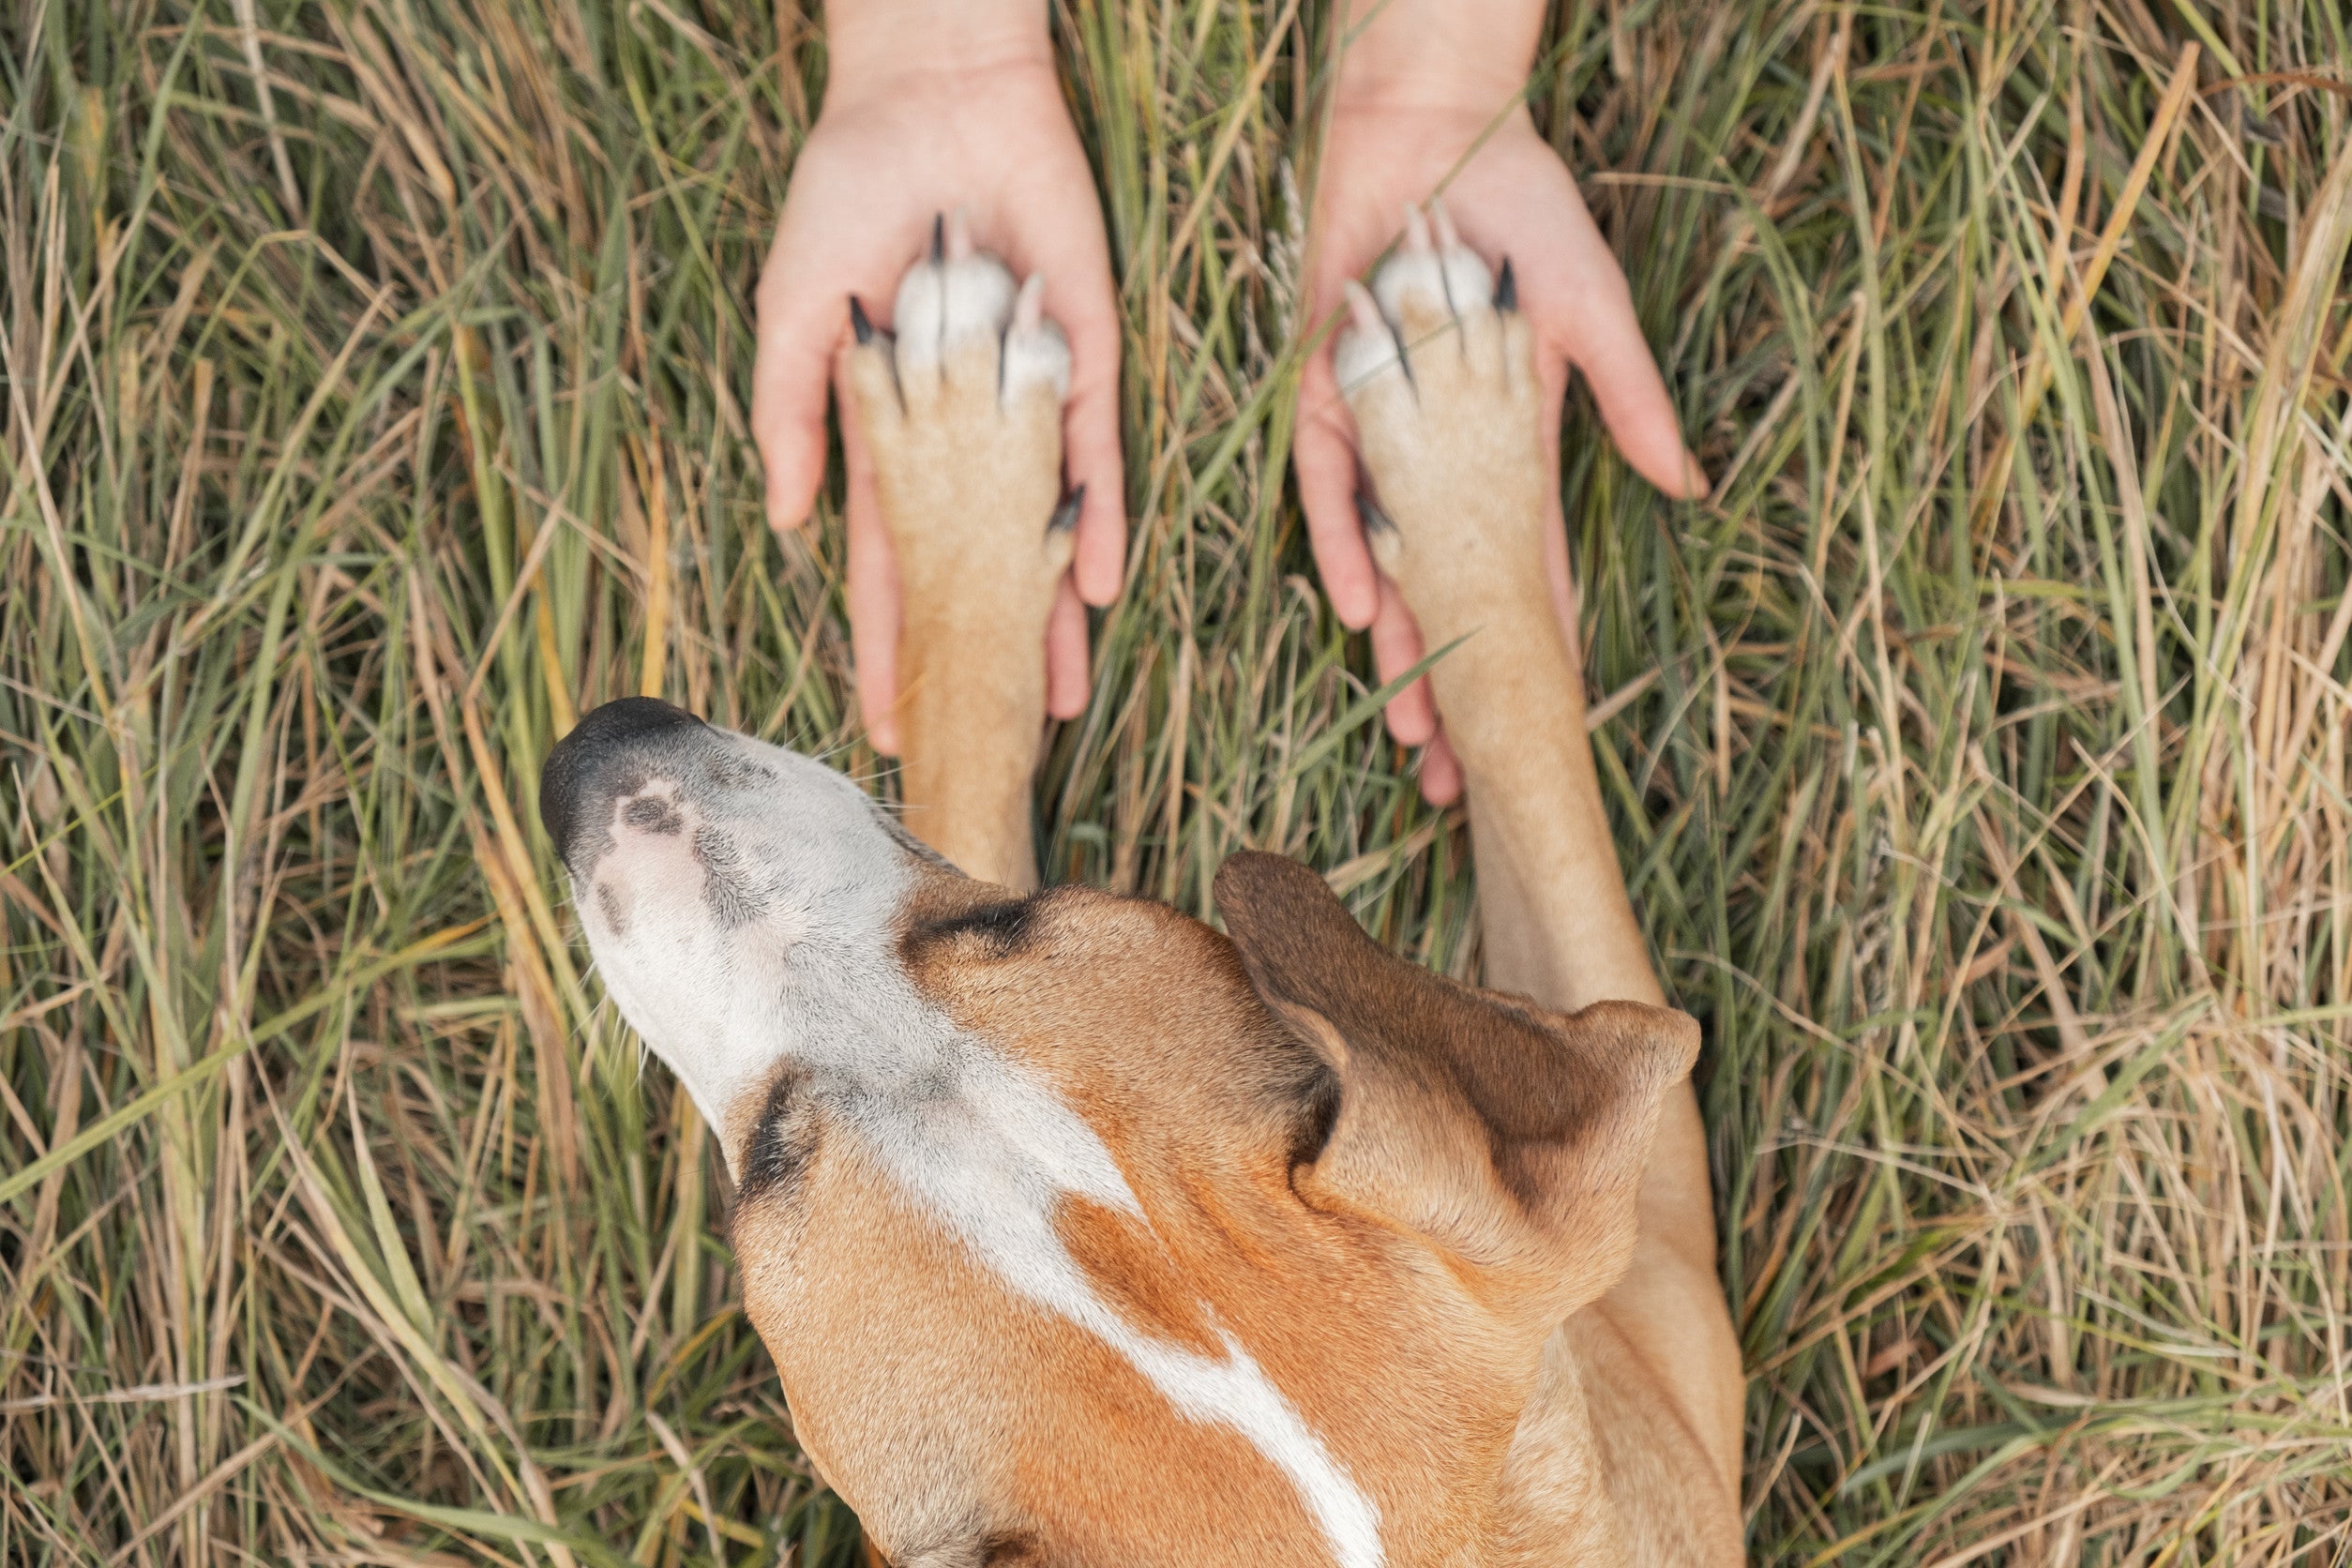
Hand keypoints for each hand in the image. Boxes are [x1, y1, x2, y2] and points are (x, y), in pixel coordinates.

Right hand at [753, 47, 1121, 753]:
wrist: (932, 104)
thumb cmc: (845, 197)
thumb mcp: (795, 315)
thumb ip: (791, 415)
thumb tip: (787, 521)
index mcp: (889, 436)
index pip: (887, 565)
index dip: (886, 643)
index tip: (885, 722)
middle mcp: (963, 440)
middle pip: (973, 573)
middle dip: (978, 659)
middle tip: (989, 743)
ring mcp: (1025, 407)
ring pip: (1041, 537)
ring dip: (1049, 620)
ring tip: (1059, 703)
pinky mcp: (1078, 363)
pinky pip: (1094, 461)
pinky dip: (1096, 525)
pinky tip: (1095, 592)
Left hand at [1295, 100, 1703, 803]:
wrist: (1437, 133)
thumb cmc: (1522, 215)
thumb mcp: (1592, 317)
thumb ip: (1633, 404)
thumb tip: (1690, 493)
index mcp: (1506, 456)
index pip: (1525, 578)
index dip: (1535, 658)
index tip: (1542, 738)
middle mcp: (1440, 464)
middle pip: (1449, 600)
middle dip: (1456, 691)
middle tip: (1459, 783)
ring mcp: (1381, 436)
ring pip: (1388, 567)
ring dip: (1401, 648)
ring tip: (1412, 730)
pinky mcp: (1328, 395)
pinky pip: (1331, 488)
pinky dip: (1348, 544)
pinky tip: (1366, 610)